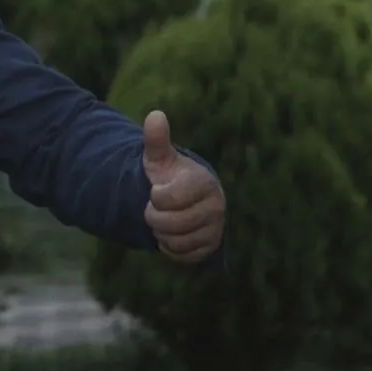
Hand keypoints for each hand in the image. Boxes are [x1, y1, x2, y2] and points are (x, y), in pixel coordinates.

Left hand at [141, 111, 224, 263]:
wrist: (184, 200)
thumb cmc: (170, 176)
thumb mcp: (159, 158)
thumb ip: (156, 140)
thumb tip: (155, 114)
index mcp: (204, 182)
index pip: (169, 198)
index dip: (156, 197)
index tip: (157, 191)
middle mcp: (216, 206)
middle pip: (172, 223)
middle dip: (155, 217)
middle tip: (155, 208)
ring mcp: (216, 228)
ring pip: (176, 241)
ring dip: (162, 233)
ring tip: (165, 219)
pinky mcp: (211, 247)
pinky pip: (182, 256)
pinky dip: (170, 247)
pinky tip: (172, 234)